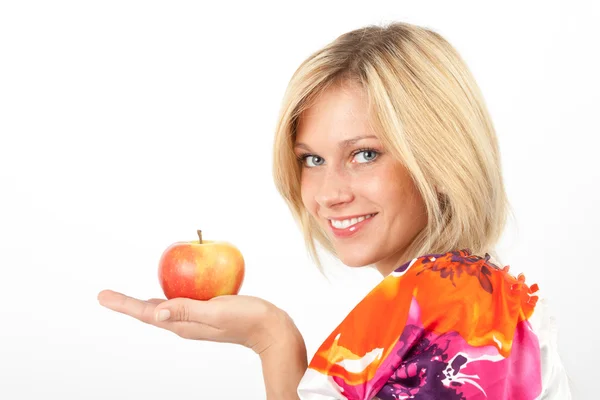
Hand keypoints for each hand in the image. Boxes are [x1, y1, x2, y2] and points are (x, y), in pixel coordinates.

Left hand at [97, 290, 298, 354]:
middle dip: (127, 304)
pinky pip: (182, 301)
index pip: (146, 313)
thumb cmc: (248, 319)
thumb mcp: (217, 312)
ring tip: (126, 297)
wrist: (272, 329)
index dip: (123, 304)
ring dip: (145, 301)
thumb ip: (188, 311)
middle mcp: (186, 323)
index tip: (103, 296)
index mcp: (184, 324)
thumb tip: (156, 313)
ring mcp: (196, 318)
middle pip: (150, 312)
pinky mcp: (207, 312)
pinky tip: (171, 284)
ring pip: (164, 308)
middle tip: (106, 296)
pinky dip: (171, 293)